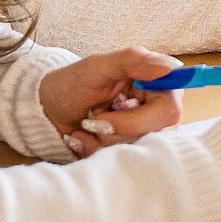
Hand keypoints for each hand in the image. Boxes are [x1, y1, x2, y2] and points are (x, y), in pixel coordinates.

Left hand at [39, 47, 185, 157]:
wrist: (50, 108)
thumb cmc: (75, 82)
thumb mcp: (100, 65)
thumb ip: (134, 61)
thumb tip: (170, 67)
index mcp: (160, 85)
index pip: (169, 111)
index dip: (140, 117)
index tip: (115, 106)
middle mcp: (158, 110)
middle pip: (151, 135)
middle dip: (114, 127)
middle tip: (94, 114)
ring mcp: (143, 133)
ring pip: (132, 150)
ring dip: (101, 137)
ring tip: (88, 121)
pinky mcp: (127, 150)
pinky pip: (116, 160)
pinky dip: (93, 149)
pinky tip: (83, 136)